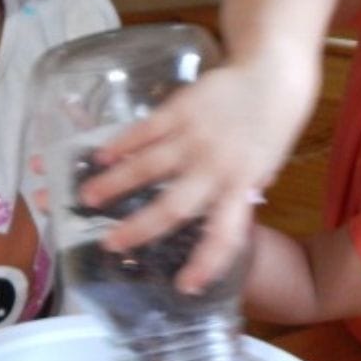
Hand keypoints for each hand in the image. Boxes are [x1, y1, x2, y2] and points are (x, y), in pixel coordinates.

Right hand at [79, 49, 319, 292]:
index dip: (205, 264)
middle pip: (173, 206)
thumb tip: (213, 217)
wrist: (273, 73)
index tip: (185, 287)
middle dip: (139, 229)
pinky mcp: (181, 109)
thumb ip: (238, 194)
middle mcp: (215, 167)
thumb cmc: (270, 128)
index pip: (224, 236)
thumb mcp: (264, 170)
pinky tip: (99, 157)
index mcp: (241, 188)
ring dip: (114, 184)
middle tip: (109, 245)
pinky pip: (145, 130)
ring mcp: (195, 137)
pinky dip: (120, 144)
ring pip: (148, 167)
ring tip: (86, 198)